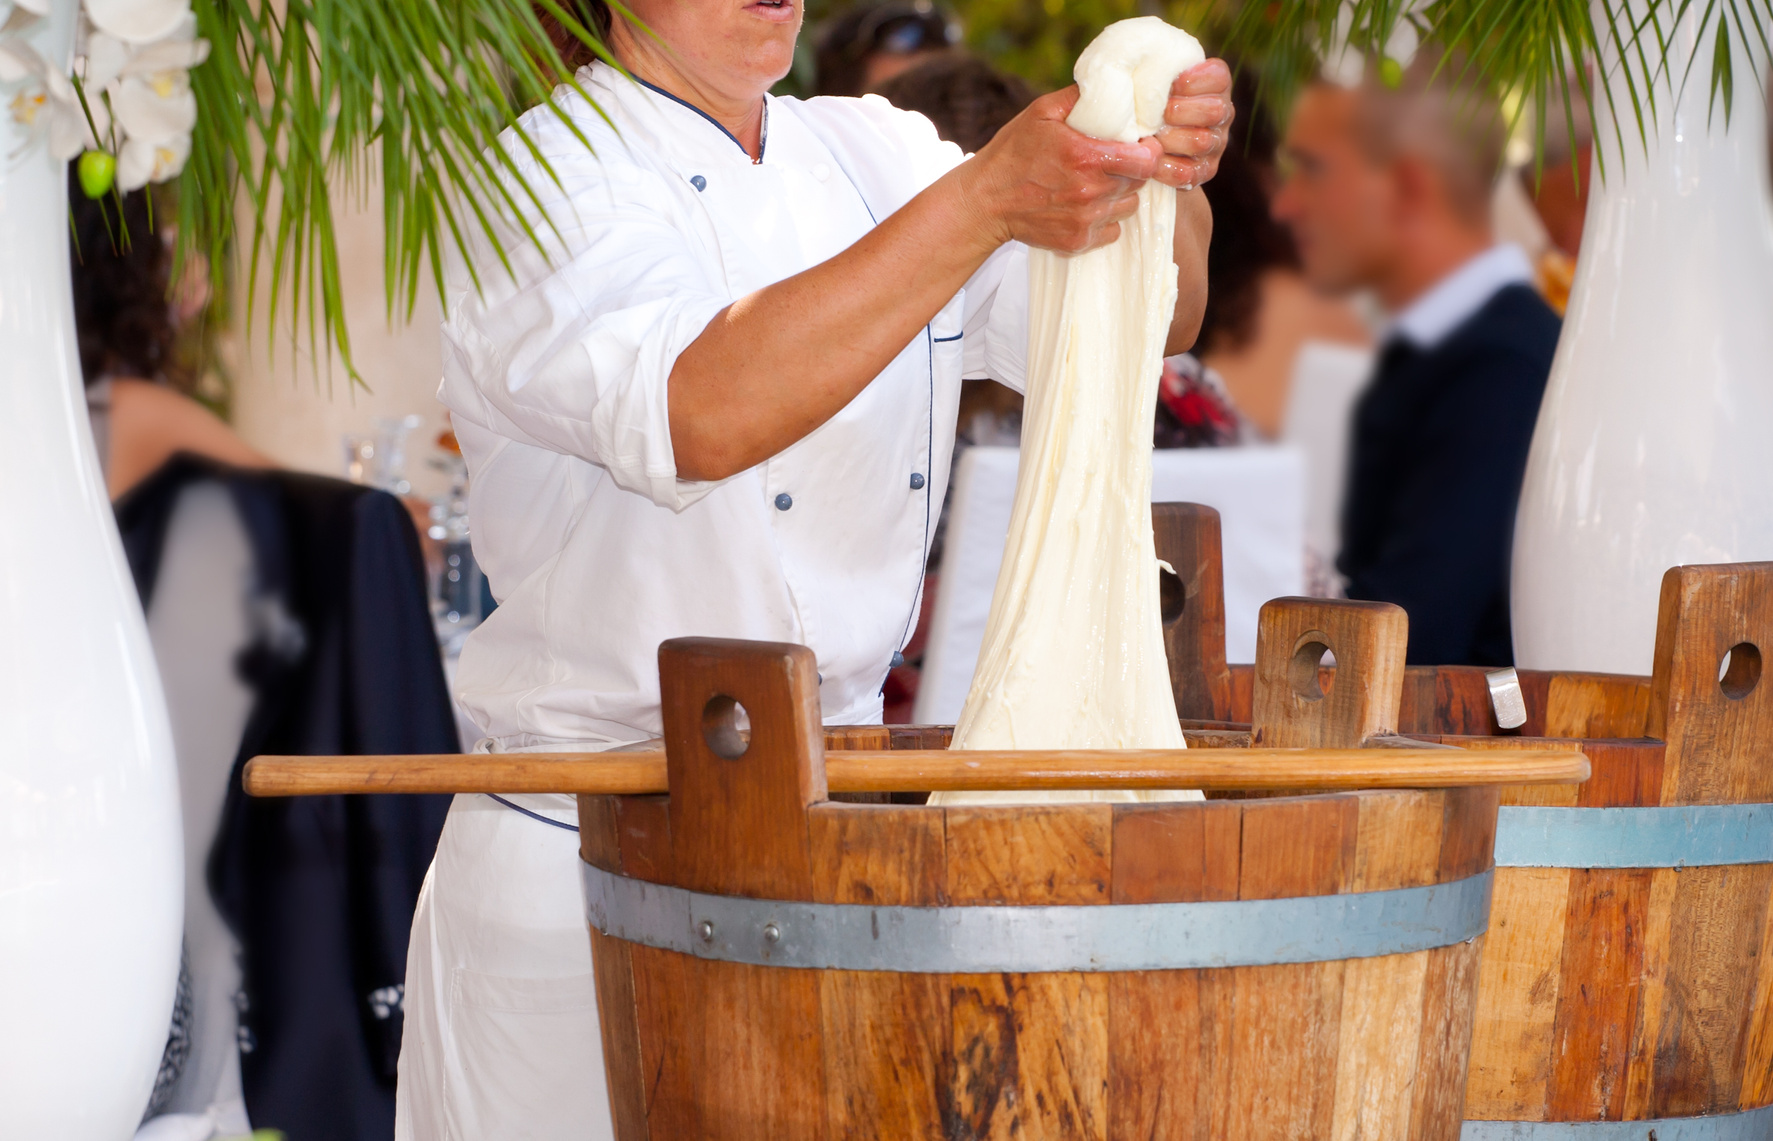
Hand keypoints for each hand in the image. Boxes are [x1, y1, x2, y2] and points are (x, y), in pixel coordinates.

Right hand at [959, 87, 1159, 254]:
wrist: (984, 202)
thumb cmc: (1012, 153)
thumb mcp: (1041, 112)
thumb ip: (1080, 97)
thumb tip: (1112, 83)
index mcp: (1086, 157)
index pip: (1147, 161)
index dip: (1149, 152)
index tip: (1139, 146)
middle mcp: (1090, 192)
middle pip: (1139, 183)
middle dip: (1131, 170)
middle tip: (1110, 162)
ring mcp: (1085, 221)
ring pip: (1127, 207)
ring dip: (1119, 195)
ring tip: (1095, 184)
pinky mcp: (1078, 242)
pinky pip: (1111, 230)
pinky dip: (1103, 219)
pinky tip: (1083, 206)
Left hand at [1151, 58, 1233, 190]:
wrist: (1145, 143)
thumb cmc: (1144, 100)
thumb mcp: (1151, 79)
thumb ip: (1152, 71)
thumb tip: (1130, 61)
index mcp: (1215, 85)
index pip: (1218, 76)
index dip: (1195, 80)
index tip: (1173, 84)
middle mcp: (1222, 113)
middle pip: (1215, 110)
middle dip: (1181, 111)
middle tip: (1159, 114)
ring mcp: (1216, 143)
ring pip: (1201, 141)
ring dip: (1170, 139)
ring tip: (1149, 137)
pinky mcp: (1205, 170)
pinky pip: (1188, 172)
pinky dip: (1165, 168)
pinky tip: (1150, 160)